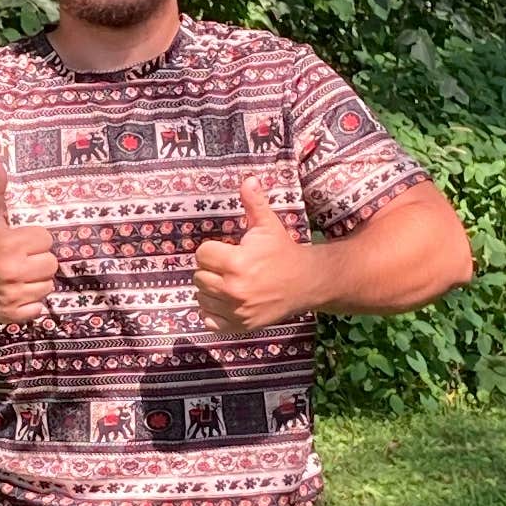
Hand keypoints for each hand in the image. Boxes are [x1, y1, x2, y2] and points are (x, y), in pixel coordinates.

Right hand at [0, 158, 59, 324]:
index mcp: (10, 245)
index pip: (46, 240)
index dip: (34, 239)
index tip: (19, 241)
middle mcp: (13, 272)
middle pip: (51, 264)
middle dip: (37, 260)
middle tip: (20, 258)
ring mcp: (12, 296)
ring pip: (47, 286)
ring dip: (36, 281)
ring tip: (19, 274)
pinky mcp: (9, 314)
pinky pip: (37, 309)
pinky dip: (30, 303)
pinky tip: (16, 292)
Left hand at [193, 173, 320, 333]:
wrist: (306, 283)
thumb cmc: (283, 252)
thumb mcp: (269, 225)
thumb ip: (254, 203)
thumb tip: (248, 180)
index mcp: (237, 262)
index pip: (202, 254)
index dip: (213, 250)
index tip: (227, 250)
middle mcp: (233, 289)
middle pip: (199, 277)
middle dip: (211, 269)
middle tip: (228, 267)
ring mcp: (236, 310)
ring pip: (201, 298)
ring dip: (210, 290)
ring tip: (229, 282)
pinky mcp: (240, 325)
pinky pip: (209, 320)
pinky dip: (214, 312)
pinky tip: (228, 301)